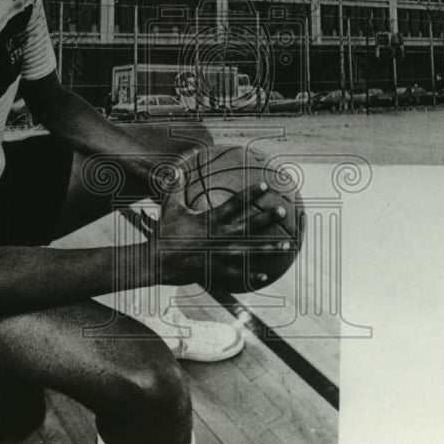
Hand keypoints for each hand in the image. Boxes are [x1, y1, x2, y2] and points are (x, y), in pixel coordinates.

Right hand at [152, 180, 289, 286]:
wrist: (157, 262)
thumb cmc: (164, 233)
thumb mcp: (170, 207)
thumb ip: (176, 187)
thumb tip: (177, 167)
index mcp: (211, 220)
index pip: (235, 203)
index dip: (250, 193)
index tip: (265, 185)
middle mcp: (219, 236)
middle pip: (249, 226)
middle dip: (267, 218)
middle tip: (283, 211)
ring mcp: (219, 255)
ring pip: (250, 251)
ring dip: (269, 249)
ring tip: (287, 245)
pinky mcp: (216, 270)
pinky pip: (237, 274)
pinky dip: (251, 275)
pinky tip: (266, 276)